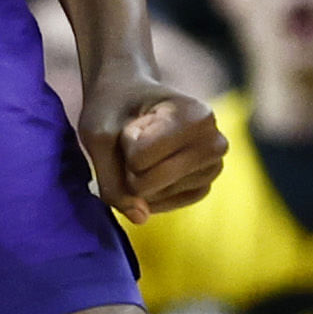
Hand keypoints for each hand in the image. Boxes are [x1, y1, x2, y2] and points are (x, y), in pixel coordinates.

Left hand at [78, 68, 224, 223]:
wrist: (130, 95)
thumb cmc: (114, 107)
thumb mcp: (97, 135)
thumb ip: (111, 179)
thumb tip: (140, 218)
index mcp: (197, 116)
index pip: (140, 159)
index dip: (124, 143)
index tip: (134, 120)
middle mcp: (215, 142)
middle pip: (148, 183)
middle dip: (128, 165)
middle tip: (137, 135)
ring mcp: (213, 167)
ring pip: (155, 196)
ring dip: (137, 176)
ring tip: (146, 145)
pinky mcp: (204, 186)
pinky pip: (164, 205)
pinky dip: (147, 192)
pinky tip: (150, 165)